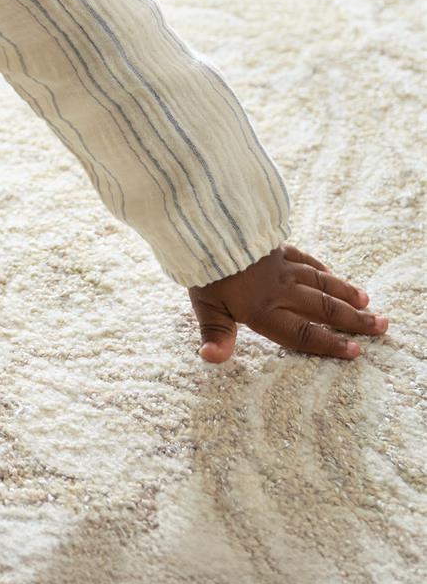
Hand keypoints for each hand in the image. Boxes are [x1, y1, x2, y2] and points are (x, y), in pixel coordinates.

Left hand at [187, 242, 388, 362]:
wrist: (204, 224)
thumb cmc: (202, 268)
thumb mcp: (204, 305)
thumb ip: (216, 334)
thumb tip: (212, 359)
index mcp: (263, 309)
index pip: (303, 333)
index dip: (329, 344)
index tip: (356, 351)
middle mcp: (279, 289)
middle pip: (322, 308)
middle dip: (354, 320)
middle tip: (381, 327)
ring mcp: (280, 265)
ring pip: (320, 282)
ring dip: (345, 293)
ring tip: (368, 303)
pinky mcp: (275, 245)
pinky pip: (305, 258)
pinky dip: (321, 268)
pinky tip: (332, 274)